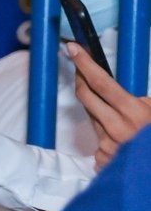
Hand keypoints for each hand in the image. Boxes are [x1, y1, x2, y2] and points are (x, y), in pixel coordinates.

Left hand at [68, 41, 150, 167]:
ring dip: (102, 113)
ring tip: (123, 119)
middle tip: (81, 72)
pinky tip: (124, 143)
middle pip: (87, 97)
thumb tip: (117, 94)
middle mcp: (116, 129)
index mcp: (134, 113)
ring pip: (93, 119)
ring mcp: (107, 146)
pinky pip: (99, 142)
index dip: (85, 64)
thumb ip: (139, 102)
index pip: (101, 83)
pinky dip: (109, 138)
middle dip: (82, 82)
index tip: (72, 49)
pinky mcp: (102, 161)